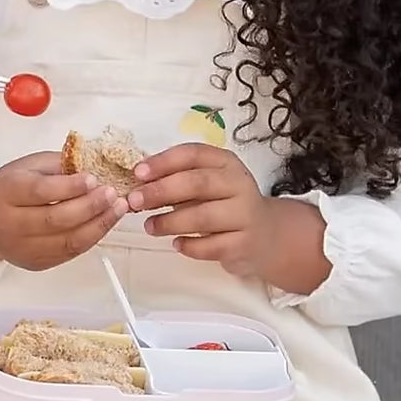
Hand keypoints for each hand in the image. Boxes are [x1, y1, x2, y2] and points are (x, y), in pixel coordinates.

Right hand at [0, 152, 127, 273]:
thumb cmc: (9, 189)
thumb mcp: (27, 166)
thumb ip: (57, 165)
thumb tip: (93, 166)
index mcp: (5, 192)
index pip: (40, 192)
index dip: (69, 187)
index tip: (93, 178)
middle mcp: (10, 224)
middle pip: (55, 219)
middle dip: (90, 206)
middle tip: (112, 193)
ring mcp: (23, 248)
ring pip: (67, 241)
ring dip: (99, 224)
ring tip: (118, 208)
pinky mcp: (35, 263)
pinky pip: (70, 253)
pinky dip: (92, 237)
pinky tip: (105, 222)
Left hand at [130, 143, 329, 292]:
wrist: (266, 236)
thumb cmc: (225, 205)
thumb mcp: (206, 185)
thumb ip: (176, 180)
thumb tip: (137, 183)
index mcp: (225, 163)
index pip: (193, 154)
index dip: (163, 162)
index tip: (137, 172)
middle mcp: (238, 185)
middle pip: (197, 183)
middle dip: (161, 191)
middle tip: (134, 201)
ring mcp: (244, 215)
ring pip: (203, 217)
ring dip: (170, 222)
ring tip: (150, 226)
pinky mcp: (243, 244)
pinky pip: (211, 246)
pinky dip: (189, 246)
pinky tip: (177, 244)